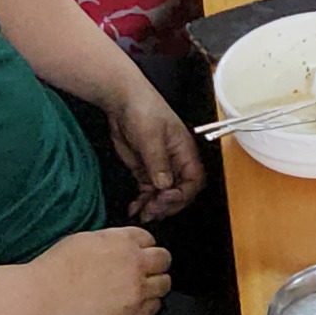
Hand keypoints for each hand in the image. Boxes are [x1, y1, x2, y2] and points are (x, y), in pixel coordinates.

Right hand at [26, 226, 171, 314]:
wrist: (40, 297)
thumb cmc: (53, 268)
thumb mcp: (84, 239)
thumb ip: (109, 241)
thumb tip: (118, 245)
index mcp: (122, 240)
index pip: (150, 238)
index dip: (143, 247)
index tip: (137, 254)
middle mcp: (134, 262)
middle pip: (164, 259)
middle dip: (155, 264)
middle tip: (144, 272)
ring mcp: (135, 289)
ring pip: (164, 284)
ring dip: (155, 285)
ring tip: (141, 289)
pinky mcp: (131, 314)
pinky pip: (154, 308)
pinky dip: (148, 306)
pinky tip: (134, 305)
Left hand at [109, 89, 206, 221]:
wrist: (122, 100)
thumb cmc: (143, 108)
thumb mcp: (151, 136)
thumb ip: (158, 162)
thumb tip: (165, 185)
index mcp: (185, 152)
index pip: (194, 181)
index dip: (183, 194)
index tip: (165, 197)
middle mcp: (175, 162)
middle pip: (180, 192)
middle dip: (167, 205)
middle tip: (151, 211)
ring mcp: (160, 167)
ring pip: (163, 196)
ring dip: (154, 207)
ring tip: (141, 214)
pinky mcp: (145, 170)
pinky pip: (148, 192)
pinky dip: (142, 202)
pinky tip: (134, 208)